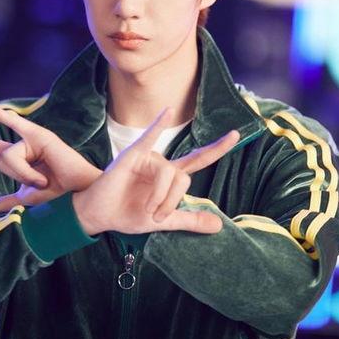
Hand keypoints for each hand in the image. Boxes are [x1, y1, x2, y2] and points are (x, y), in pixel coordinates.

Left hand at [0, 102, 101, 216]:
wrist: (77, 194)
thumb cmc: (57, 194)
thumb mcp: (25, 199)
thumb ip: (4, 202)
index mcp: (18, 160)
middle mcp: (22, 147)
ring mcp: (31, 140)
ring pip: (9, 157)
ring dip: (25, 174)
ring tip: (45, 179)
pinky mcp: (40, 137)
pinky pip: (18, 128)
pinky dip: (2, 117)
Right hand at [73, 108, 239, 235]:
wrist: (101, 216)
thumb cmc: (128, 214)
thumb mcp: (164, 221)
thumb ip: (190, 220)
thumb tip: (219, 226)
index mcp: (171, 177)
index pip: (199, 159)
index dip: (217, 148)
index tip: (237, 134)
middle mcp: (162, 164)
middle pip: (184, 177)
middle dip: (175, 198)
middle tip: (159, 214)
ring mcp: (148, 158)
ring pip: (170, 175)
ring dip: (160, 198)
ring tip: (146, 211)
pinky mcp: (133, 156)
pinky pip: (149, 139)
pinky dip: (158, 126)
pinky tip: (166, 112)